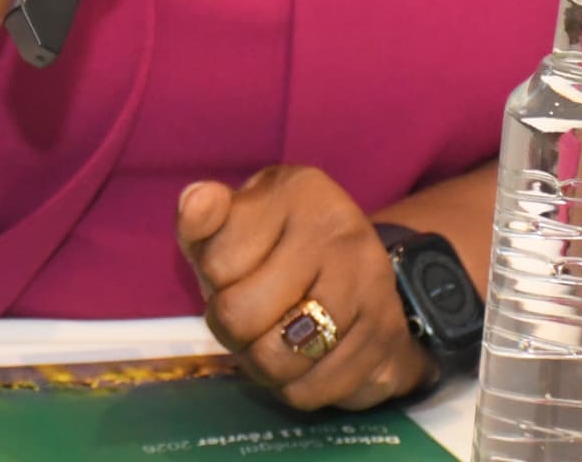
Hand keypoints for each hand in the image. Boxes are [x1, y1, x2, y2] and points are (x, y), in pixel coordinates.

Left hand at [177, 167, 431, 411]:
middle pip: (239, 316)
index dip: (213, 280)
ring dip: (260, 364)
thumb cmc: (277, 250)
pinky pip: (310, 390)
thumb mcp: (234, 225)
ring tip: (272, 339)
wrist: (363, 279)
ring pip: (275, 360)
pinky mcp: (385, 338)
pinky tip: (305, 359)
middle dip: (231, 330)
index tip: (234, 271)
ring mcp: (370, 286)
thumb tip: (196, 201)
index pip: (217, 262)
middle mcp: (342, 231)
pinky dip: (295, 387)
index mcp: (299, 192)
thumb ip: (202, 217)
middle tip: (246, 317)